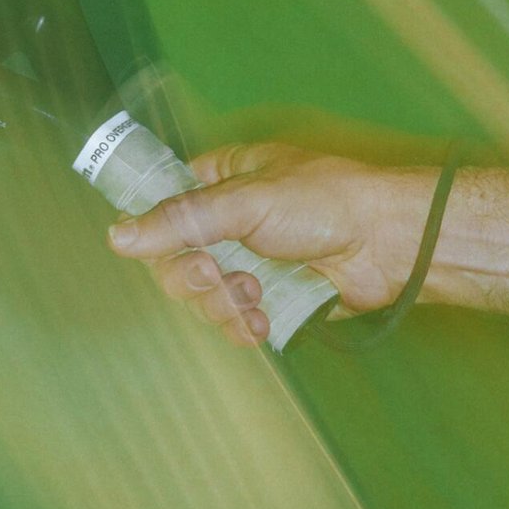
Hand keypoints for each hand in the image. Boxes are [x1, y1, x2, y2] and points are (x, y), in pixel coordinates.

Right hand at [106, 142, 434, 345]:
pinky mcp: (270, 300)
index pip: (162, 208)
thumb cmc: (327, 202)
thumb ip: (183, 220)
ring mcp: (249, 263)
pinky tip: (261, 322)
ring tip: (255, 297)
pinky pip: (234, 321)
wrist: (391, 244)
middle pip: (175, 262)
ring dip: (222, 304)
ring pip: (203, 298)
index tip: (160, 250)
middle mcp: (228, 223)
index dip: (154, 234)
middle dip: (194, 278)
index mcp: (220, 182)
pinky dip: (242, 326)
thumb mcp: (249, 201)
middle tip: (217, 275)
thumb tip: (117, 237)